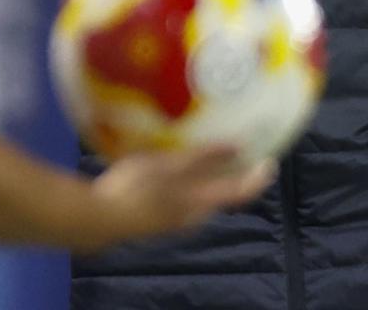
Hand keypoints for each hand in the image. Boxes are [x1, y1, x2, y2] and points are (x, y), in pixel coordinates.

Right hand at [89, 145, 275, 247]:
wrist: (97, 219)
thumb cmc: (135, 190)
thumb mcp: (172, 168)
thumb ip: (204, 159)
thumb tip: (237, 147)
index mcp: (200, 203)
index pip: (240, 192)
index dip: (257, 177)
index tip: (270, 161)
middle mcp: (191, 215)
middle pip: (220, 193)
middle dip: (230, 172)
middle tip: (234, 147)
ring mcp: (171, 218)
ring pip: (198, 193)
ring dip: (205, 174)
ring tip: (202, 146)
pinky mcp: (153, 215)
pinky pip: (178, 194)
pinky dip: (183, 178)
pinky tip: (168, 161)